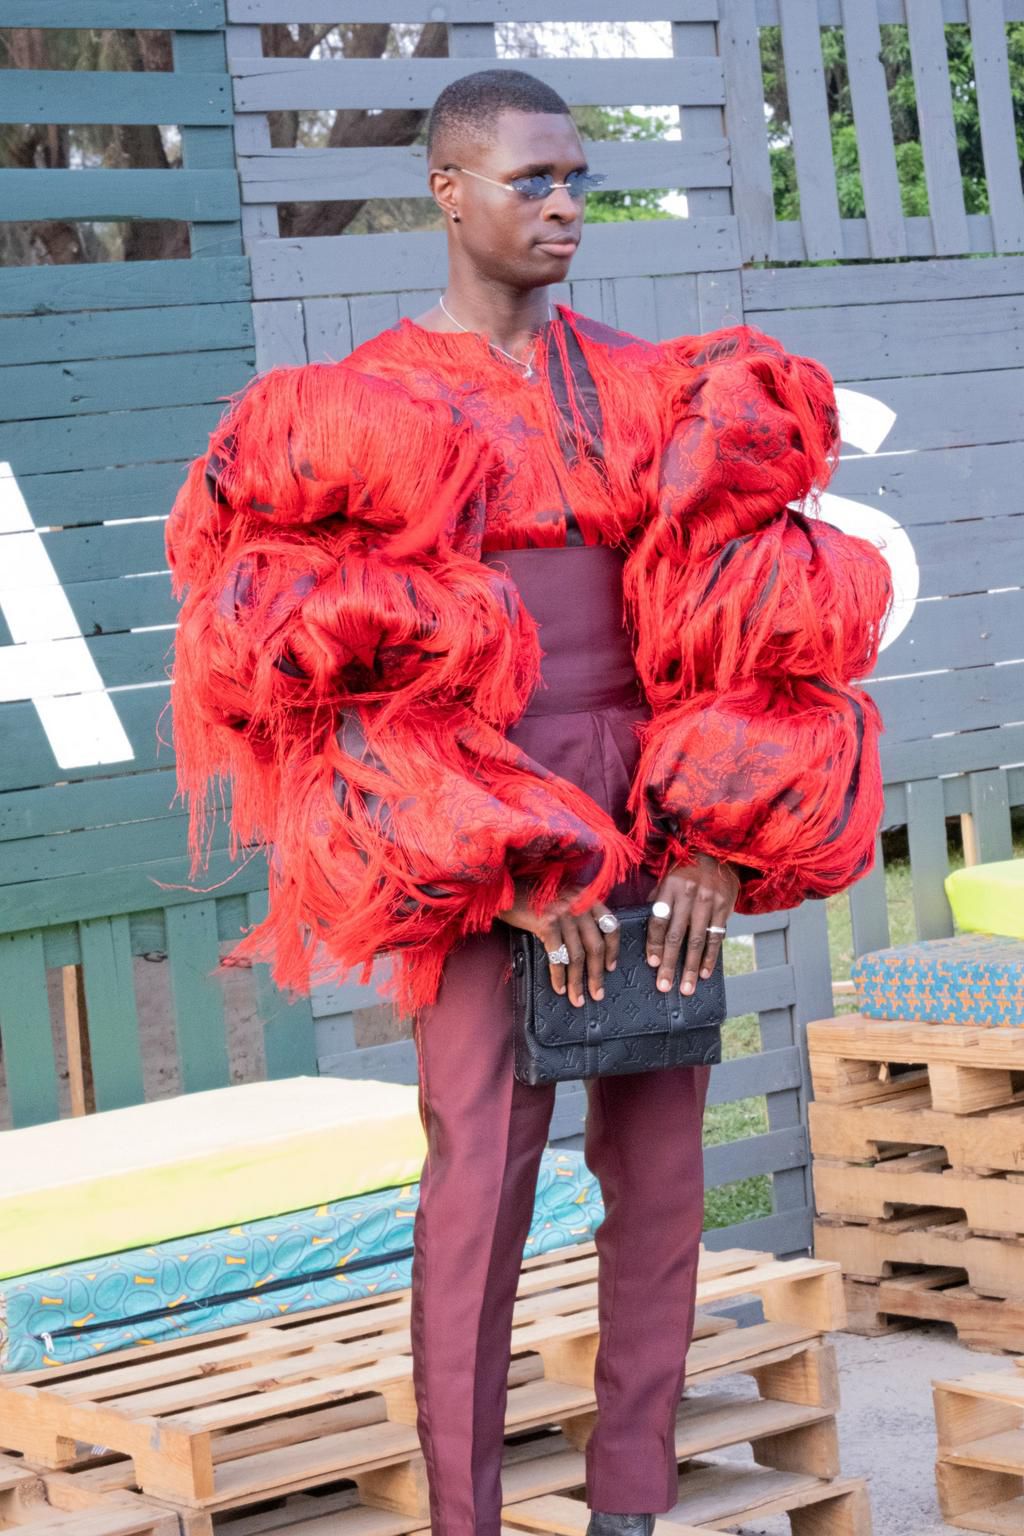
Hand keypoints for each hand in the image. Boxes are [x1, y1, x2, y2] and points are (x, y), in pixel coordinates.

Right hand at [497, 881, 620, 1006]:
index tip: (610, 968)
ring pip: (577, 956)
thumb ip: (578, 912)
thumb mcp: (563, 897)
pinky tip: (559, 987)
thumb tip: (588, 945)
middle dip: (597, 974)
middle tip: (597, 994)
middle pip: (595, 946)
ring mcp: (563, 914)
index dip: (613, 950)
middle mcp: (579, 904)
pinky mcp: (547, 924)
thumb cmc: (532, 896)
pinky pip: (557, 956)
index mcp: (586, 897)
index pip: (611, 926)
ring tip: (577, 998)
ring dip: (577, 981)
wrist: (505, 890)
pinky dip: (559, 976)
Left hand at [646, 853, 739, 996]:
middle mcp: (689, 895)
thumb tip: (645, 927)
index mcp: (670, 887)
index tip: (652, 963)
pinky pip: (716, 937)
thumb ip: (657, 900)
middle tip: (664, 986)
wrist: (720, 852)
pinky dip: (710, 957)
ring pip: (697, 940)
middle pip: (677, 935)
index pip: (659, 920)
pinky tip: (704, 973)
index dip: (655, 943)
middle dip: (670, 963)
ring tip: (686, 988)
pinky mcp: (725, 908)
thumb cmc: (687, 869)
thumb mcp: (667, 878)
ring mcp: (709, 902)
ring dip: (690, 967)